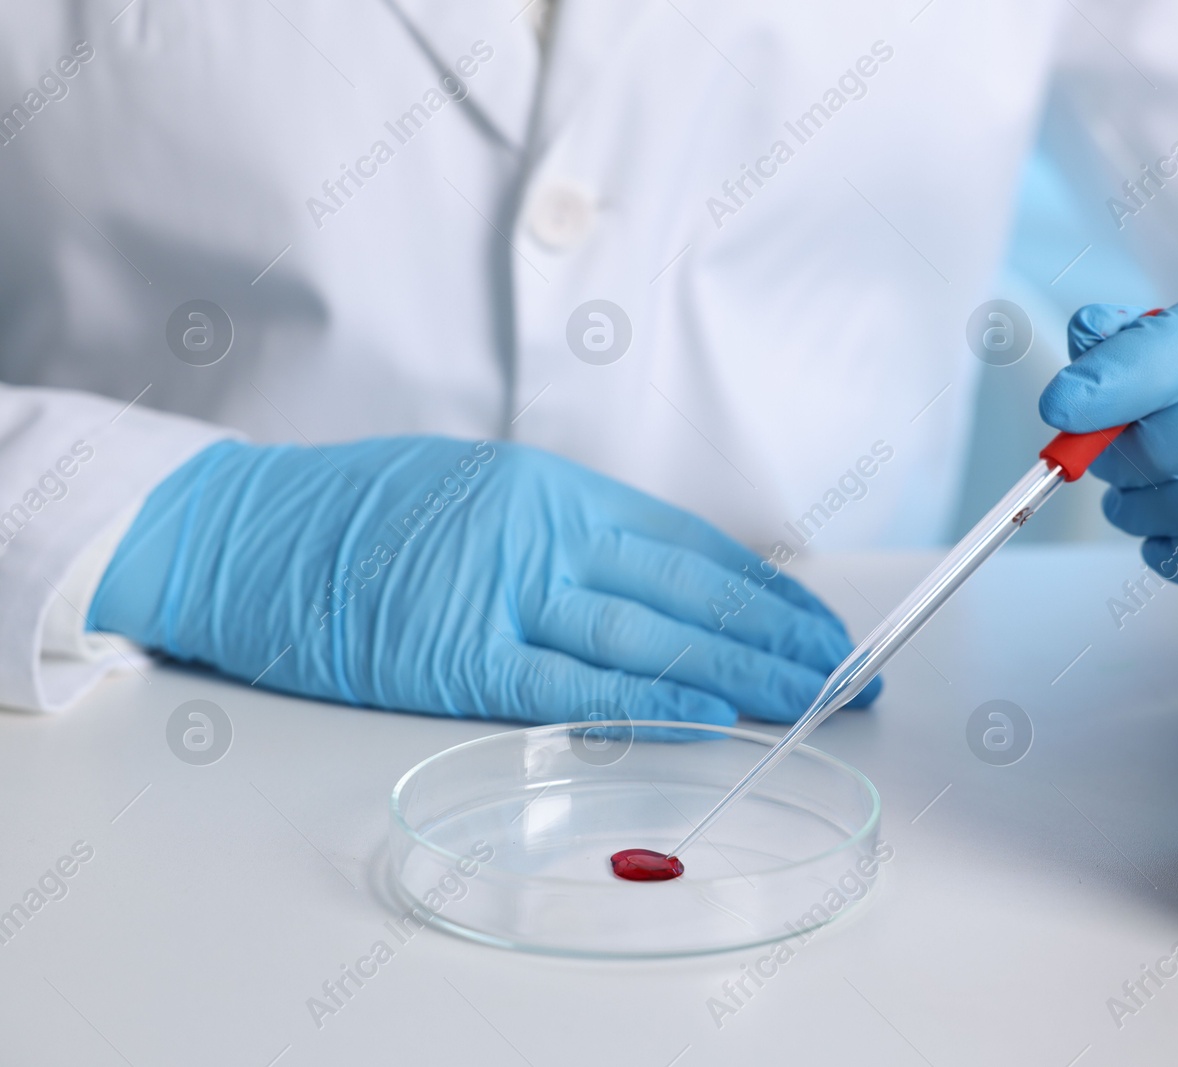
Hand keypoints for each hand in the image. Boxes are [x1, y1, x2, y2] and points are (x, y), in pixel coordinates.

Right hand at [87, 437, 877, 723]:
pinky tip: (711, 716)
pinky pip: (571, 685)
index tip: (823, 625)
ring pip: (649, 634)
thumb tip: (656, 581)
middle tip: (850, 672)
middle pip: (690, 591)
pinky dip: (646, 702)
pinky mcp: (456, 654)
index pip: (692, 547)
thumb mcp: (481, 491)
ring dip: (740, 671)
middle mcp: (544, 531)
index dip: (767, 591)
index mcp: (556, 489)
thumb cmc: (357, 513)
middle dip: (779, 637)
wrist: (241, 531)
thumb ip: (566, 533)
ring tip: (811, 699)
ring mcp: (501, 589)